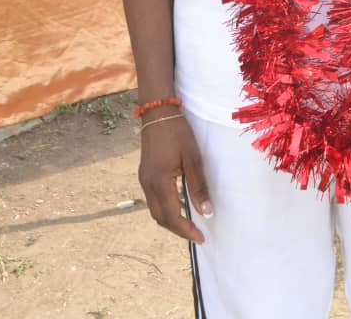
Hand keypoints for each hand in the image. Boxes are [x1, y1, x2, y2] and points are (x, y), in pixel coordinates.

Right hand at [138, 115, 212, 243]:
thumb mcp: (193, 158)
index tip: (201, 237)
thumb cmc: (178, 133)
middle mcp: (147, 185)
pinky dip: (166, 209)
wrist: (158, 113)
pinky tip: (179, 206)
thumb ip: (198, 187)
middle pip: (161, 218)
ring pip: (155, 211)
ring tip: (189, 224)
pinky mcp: (144, 174)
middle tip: (197, 234)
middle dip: (178, 229)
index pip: (172, 216)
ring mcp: (143, 180)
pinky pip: (153, 200)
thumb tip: (206, 212)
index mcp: (159, 182)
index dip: (186, 230)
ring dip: (171, 220)